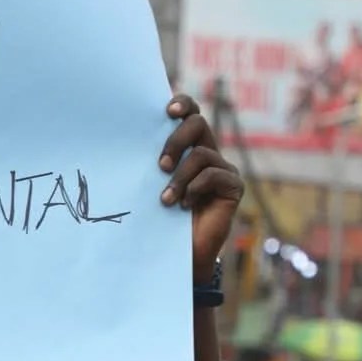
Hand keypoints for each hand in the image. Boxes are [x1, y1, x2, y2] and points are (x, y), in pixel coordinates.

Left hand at [158, 95, 244, 283]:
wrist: (180, 256)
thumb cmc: (162, 222)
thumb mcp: (153, 188)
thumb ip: (152, 166)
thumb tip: (129, 143)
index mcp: (187, 149)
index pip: (189, 114)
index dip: (183, 104)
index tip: (167, 110)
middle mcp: (207, 154)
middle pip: (197, 124)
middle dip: (176, 141)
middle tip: (160, 166)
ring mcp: (222, 169)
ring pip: (202, 153)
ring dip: (180, 177)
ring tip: (166, 200)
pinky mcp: (233, 186)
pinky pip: (215, 174)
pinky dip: (196, 188)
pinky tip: (185, 206)